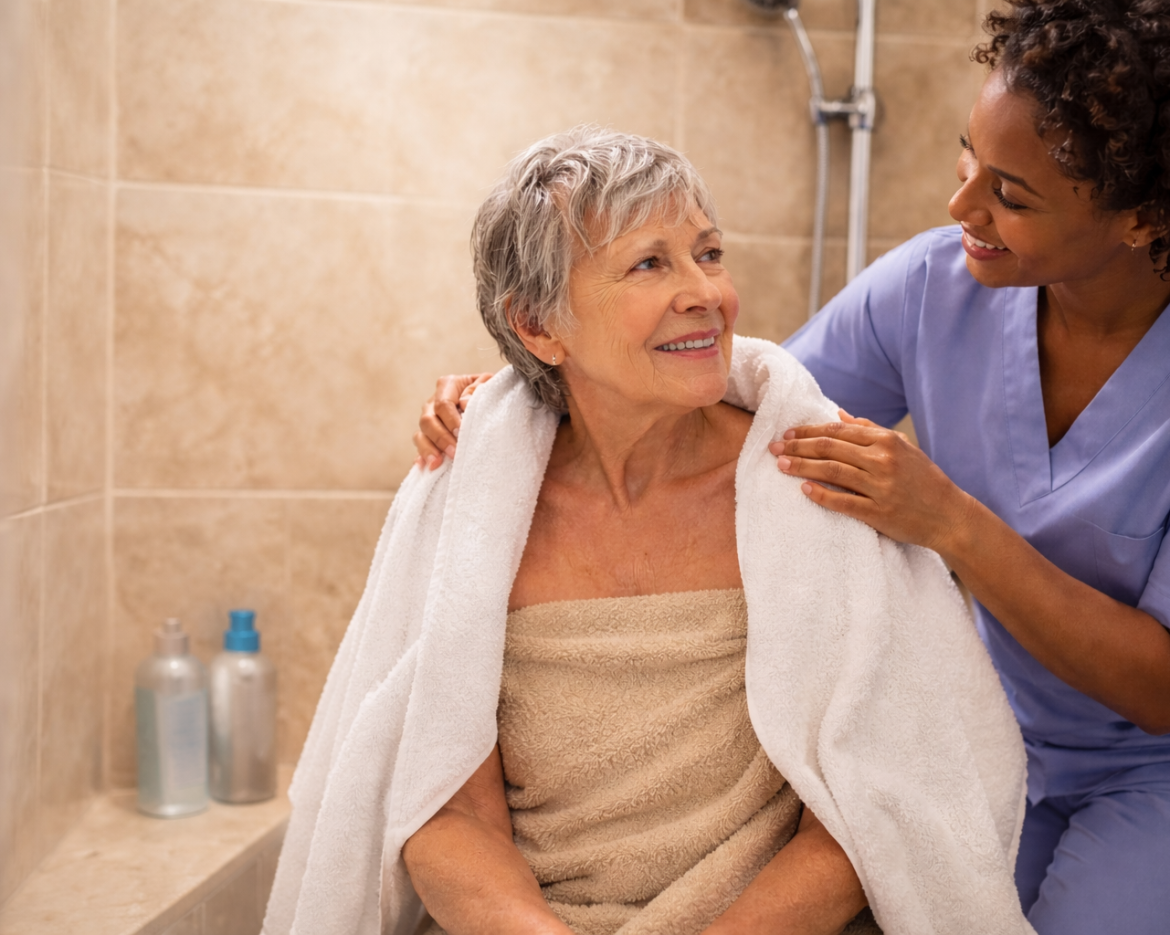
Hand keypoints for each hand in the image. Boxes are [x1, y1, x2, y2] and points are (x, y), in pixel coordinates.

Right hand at [413, 372, 494, 469]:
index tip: (461, 433)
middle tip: (454, 452)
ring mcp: (429, 419)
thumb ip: (477, 389)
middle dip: (441, 438)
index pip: (443, 403)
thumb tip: (465, 403)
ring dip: (428, 450)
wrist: (488, 400)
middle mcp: (433, 402)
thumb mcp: (488, 384)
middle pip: (428, 420)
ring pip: (420, 434)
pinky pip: (420, 446)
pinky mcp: (428, 435)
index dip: (450, 420)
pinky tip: (424, 466)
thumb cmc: (488, 391)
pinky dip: (421, 456)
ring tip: (437, 463)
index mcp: (447, 385)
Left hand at [769, 410, 976, 553]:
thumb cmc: (923, 479)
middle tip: (774, 448)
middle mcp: (882, 460)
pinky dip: (821, 494)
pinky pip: (843, 502)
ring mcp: (880, 487)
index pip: (838, 431)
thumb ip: (869, 430)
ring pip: (832, 471)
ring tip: (782, 465)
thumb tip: (838, 414)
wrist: (949, 515)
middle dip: (797, 447)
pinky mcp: (879, 513)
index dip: (809, 431)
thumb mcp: (902, 447)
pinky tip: (804, 490)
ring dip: (802, 467)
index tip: (788, 434)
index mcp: (886, 441)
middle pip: (829, 448)